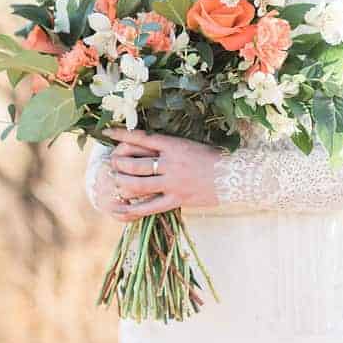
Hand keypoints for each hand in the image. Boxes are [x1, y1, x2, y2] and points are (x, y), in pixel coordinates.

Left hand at [101, 127, 222, 220]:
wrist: (235, 175)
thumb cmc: (213, 157)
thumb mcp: (190, 144)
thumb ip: (168, 147)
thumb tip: (145, 146)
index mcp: (174, 144)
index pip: (142, 138)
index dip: (122, 135)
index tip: (107, 132)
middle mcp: (171, 163)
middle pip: (135, 163)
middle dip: (119, 162)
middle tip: (112, 162)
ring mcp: (173, 183)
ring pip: (138, 184)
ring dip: (122, 182)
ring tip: (116, 179)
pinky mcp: (177, 200)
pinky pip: (149, 207)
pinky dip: (132, 210)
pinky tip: (120, 209)